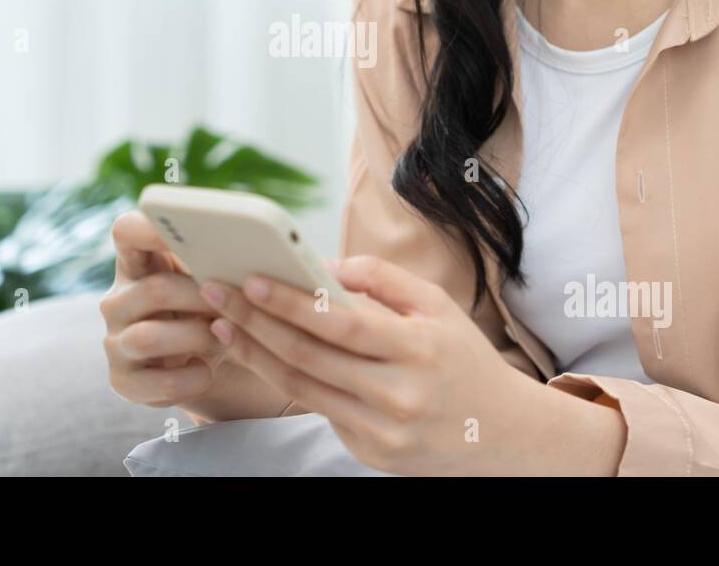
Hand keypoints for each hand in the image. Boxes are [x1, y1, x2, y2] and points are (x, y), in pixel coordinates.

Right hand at [99, 210, 228, 407]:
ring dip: (196, 338)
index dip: (149, 227)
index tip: (183, 227)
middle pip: (154, 290)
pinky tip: (207, 369)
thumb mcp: (209, 283)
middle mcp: (118, 301)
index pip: (126, 232)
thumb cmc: (207, 311)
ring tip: (223, 337)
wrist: (196, 363)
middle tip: (234, 303)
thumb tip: (251, 256)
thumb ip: (217, 264)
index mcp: (137, 264)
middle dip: (201, 298)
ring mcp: (115, 342)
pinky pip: (160, 383)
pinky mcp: (123, 381)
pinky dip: (193, 377)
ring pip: (148, 338)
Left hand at [198, 254, 538, 474]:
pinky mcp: (369, 453)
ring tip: (223, 325)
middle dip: (253, 322)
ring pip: (301, 387)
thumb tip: (325, 266)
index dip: (290, 302)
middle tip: (215, 293)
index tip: (249, 279)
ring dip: (254, 354)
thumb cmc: (463, 359)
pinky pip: (321, 410)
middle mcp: (396, 393)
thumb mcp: (437, 306)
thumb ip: (383, 278)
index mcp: (416, 348)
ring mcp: (381, 430)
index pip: (339, 323)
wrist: (502, 435)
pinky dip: (288, 380)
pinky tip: (262, 355)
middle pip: (307, 356)